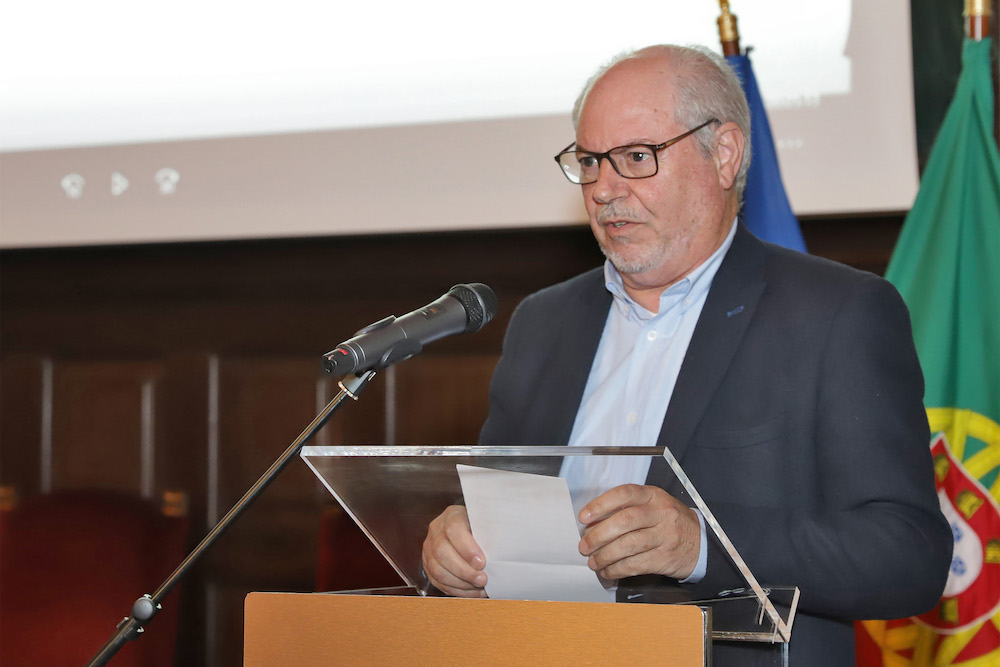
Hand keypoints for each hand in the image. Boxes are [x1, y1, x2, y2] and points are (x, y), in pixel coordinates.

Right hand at [421, 505, 488, 596]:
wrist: (469, 531)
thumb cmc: (481, 528)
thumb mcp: (486, 524)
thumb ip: (490, 534)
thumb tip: (502, 551)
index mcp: (452, 515)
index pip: (454, 529)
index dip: (466, 548)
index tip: (482, 562)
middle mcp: (437, 530)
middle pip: (442, 551)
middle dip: (464, 570)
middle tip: (482, 579)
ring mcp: (429, 548)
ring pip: (438, 570)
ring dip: (460, 583)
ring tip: (479, 587)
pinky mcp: (428, 565)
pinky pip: (438, 582)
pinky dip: (457, 590)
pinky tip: (472, 591)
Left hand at [578, 484, 699, 580]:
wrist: (700, 542)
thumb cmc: (668, 522)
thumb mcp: (652, 506)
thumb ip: (626, 510)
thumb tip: (592, 525)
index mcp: (653, 495)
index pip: (623, 494)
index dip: (600, 505)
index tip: (584, 517)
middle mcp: (661, 513)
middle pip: (624, 521)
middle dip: (599, 535)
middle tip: (584, 546)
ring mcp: (665, 535)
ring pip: (629, 545)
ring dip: (605, 556)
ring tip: (593, 562)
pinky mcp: (666, 557)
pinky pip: (636, 564)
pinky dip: (617, 569)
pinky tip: (608, 571)